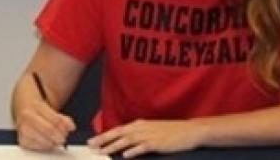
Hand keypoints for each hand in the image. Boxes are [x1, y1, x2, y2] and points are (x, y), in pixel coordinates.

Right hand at [15, 98, 75, 150]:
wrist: (22, 107)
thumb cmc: (37, 109)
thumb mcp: (50, 108)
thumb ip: (62, 118)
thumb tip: (71, 127)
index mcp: (36, 106)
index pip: (54, 119)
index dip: (63, 127)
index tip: (68, 131)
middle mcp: (28, 116)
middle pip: (49, 130)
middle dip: (59, 136)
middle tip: (63, 138)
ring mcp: (23, 128)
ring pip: (44, 140)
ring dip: (54, 143)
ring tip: (57, 141)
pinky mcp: (22, 140)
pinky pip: (38, 147)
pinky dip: (46, 146)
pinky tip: (48, 142)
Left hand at [88, 119, 206, 156]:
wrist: (188, 131)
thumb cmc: (170, 132)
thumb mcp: (151, 130)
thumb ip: (137, 135)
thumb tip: (124, 143)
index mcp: (138, 124)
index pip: (117, 130)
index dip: (104, 135)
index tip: (92, 140)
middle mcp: (141, 128)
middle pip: (118, 134)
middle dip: (103, 140)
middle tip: (91, 146)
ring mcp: (148, 135)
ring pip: (127, 140)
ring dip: (113, 146)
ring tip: (102, 151)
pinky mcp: (156, 143)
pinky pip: (142, 148)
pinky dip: (133, 151)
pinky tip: (125, 156)